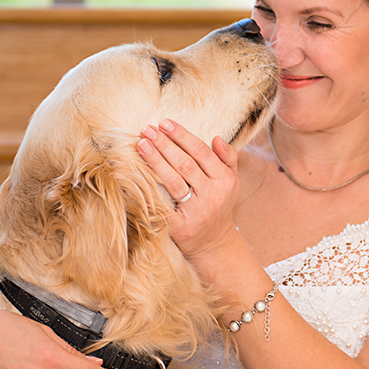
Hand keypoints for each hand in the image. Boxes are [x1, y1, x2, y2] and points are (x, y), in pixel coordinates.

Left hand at [136, 119, 242, 270]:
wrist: (215, 245)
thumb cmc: (219, 205)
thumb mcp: (231, 182)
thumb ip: (227, 158)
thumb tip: (216, 138)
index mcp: (225, 181)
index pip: (201, 152)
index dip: (182, 136)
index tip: (164, 123)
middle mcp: (213, 196)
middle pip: (185, 164)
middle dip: (164, 145)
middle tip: (147, 130)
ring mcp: (196, 213)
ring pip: (174, 182)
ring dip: (156, 161)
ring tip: (141, 144)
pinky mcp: (180, 228)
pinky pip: (163, 205)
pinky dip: (151, 189)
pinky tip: (137, 174)